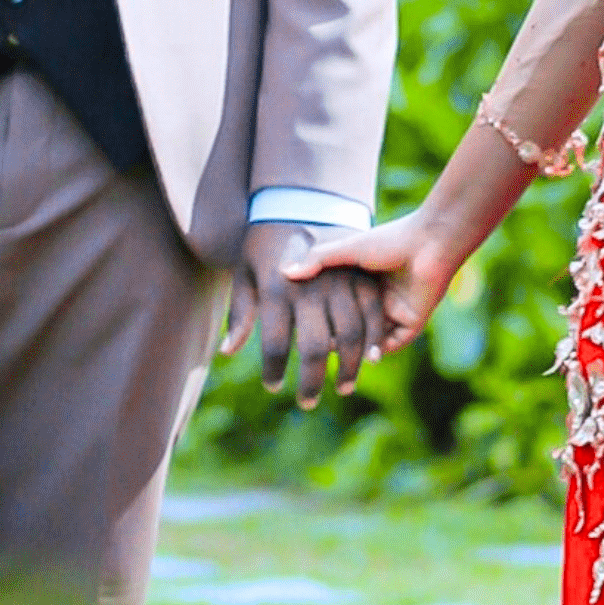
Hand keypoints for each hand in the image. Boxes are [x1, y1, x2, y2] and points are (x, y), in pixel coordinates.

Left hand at [223, 221, 385, 408]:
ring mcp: (338, 282)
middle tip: (307, 403)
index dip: (273, 371)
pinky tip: (369, 359)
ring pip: (349, 336)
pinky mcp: (360, 276)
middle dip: (311, 382)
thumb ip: (239, 315)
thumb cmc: (262, 244)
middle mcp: (309, 289)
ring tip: (343, 388)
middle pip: (315, 348)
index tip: (272, 386)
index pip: (274, 345)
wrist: (298, 201)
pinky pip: (372, 315)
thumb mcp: (243, 274)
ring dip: (348, 368)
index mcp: (275, 290)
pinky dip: (374, 340)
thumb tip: (229, 352)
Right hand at [283, 208, 460, 359]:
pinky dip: (375, 351)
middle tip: (312, 350)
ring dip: (353, 351)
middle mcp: (378, 301)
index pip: (336, 309)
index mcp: (362, 283)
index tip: (298, 328)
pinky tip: (359, 354)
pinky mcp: (410, 324)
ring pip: (369, 341)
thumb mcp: (346, 249)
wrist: (429, 243)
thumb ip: (318, 260)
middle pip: (351, 329)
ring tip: (331, 356)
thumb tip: (283, 272)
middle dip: (334, 341)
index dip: (319, 320)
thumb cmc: (390, 241)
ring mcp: (394, 314)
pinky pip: (390, 344)